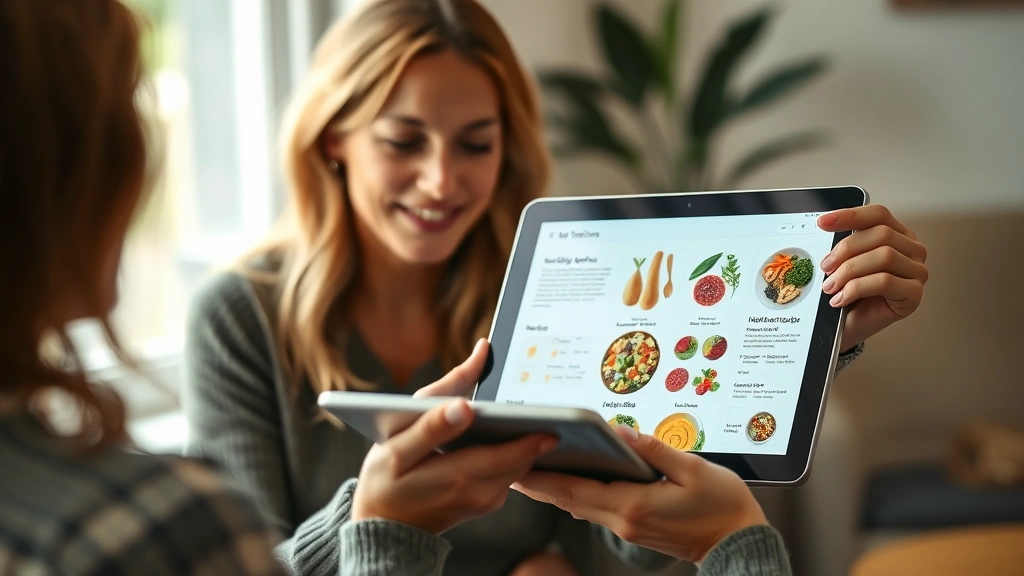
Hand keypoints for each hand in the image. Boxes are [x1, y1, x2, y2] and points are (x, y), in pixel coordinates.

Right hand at [353, 342, 556, 534]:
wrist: (384, 527)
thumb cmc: (385, 483)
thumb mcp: (397, 450)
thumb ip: (432, 424)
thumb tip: (465, 405)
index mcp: (458, 476)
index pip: (508, 455)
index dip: (530, 435)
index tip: (550, 416)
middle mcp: (478, 492)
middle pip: (521, 458)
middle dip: (533, 431)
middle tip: (548, 404)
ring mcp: (484, 500)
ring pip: (519, 465)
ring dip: (525, 441)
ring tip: (530, 412)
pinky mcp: (486, 501)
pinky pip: (510, 472)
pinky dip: (512, 452)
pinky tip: (505, 432)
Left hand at [511, 426, 766, 564]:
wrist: (738, 542)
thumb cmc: (722, 505)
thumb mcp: (693, 468)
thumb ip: (653, 449)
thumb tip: (622, 431)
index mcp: (635, 505)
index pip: (577, 489)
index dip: (545, 476)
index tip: (520, 462)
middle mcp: (624, 520)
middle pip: (570, 500)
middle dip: (539, 483)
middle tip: (510, 464)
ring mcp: (628, 528)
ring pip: (580, 507)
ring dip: (555, 490)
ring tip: (530, 469)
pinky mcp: (634, 529)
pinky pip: (596, 510)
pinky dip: (577, 495)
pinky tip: (569, 482)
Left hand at [817, 205, 927, 351]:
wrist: (850, 325)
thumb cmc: (850, 292)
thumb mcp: (845, 261)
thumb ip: (846, 242)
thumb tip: (826, 224)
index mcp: (898, 235)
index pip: (878, 215)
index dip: (850, 215)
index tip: (822, 222)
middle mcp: (913, 250)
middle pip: (881, 234)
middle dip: (846, 250)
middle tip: (825, 267)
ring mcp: (918, 272)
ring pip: (884, 256)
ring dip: (849, 271)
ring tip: (830, 287)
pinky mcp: (914, 295)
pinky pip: (885, 282)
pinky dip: (856, 288)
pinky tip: (841, 299)